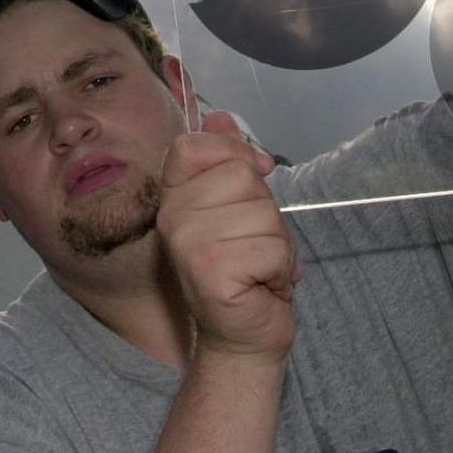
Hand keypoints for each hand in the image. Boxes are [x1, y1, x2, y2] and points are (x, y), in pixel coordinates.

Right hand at [157, 110, 300, 361]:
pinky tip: (261, 285)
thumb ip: (228, 161)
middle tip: (252, 242)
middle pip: (241, 175)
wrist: (244, 335)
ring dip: (276, 242)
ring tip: (257, 265)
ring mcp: (189, 246)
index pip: (195, 145)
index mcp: (174, 197)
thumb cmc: (244, 269)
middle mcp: (173, 218)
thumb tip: (220, 117)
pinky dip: (280, 268)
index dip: (233, 154)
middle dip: (264, 210)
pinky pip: (272, 248)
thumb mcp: (237, 206)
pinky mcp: (212, 274)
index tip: (251, 180)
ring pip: (263, 213)